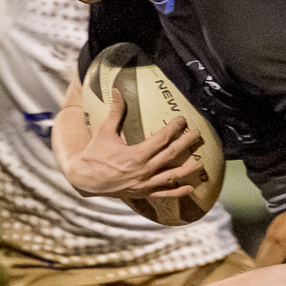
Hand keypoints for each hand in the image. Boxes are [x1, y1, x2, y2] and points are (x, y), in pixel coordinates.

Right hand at [55, 88, 204, 199]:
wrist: (85, 179)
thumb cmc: (95, 154)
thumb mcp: (104, 132)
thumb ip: (115, 112)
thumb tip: (117, 91)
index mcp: (136, 154)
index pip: (161, 139)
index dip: (174, 128)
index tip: (182, 119)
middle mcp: (143, 170)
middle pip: (171, 155)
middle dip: (186, 143)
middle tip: (197, 134)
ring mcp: (144, 183)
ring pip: (172, 176)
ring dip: (188, 168)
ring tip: (200, 160)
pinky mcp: (143, 193)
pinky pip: (164, 194)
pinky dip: (177, 192)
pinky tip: (189, 187)